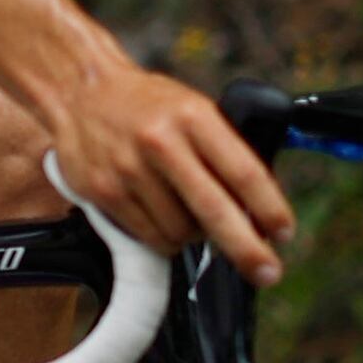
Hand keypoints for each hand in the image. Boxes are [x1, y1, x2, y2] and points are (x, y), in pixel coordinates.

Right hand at [42, 62, 294, 281]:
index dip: (269, 207)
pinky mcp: (104, 192)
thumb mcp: (191, 108)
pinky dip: (165, 238)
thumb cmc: (146, 105)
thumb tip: (257, 204)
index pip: (243, 170)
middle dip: (246, 248)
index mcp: (193, 117)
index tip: (284, 232)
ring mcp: (129, 169)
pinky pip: (150, 236)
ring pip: (180, 231)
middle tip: (268, 273)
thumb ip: (222, 148)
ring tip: (190, 217)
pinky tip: (163, 219)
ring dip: (196, 236)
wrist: (79, 90)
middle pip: (214, 209)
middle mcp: (161, 142)